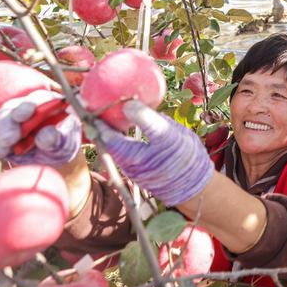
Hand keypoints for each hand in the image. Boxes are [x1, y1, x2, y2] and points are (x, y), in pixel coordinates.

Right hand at [0, 90, 81, 168]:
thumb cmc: (60, 146)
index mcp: (45, 104)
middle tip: (8, 141)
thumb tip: (45, 135)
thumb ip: (57, 139)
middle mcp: (22, 108)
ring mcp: (5, 120)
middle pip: (9, 111)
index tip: (26, 115)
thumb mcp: (65, 144)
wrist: (49, 159)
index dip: (28, 107)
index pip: (35, 100)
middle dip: (7, 126)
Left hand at [96, 101, 213, 206]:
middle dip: (102, 121)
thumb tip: (127, 104)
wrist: (196, 186)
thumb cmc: (183, 159)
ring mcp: (133, 167)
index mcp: (128, 154)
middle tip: (99, 102)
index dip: (96, 116)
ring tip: (112, 111)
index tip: (90, 100)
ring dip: (112, 129)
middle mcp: (125, 163)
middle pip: (107, 139)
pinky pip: (125, 150)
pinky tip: (128, 126)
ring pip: (115, 145)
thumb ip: (147, 119)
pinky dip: (122, 137)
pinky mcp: (141, 169)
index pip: (103, 132)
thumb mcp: (167, 134)